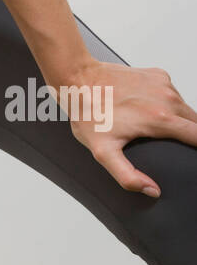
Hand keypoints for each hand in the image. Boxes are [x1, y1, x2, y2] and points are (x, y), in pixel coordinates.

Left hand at [61, 59, 196, 196]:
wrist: (78, 79)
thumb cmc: (89, 113)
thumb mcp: (103, 152)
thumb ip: (127, 176)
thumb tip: (152, 190)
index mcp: (161, 119)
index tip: (194, 155)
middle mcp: (167, 98)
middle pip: (195, 123)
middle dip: (191, 135)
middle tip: (172, 144)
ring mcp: (163, 84)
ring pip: (185, 107)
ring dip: (179, 119)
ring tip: (156, 126)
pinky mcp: (157, 74)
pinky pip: (172, 92)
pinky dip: (167, 102)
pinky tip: (148, 107)